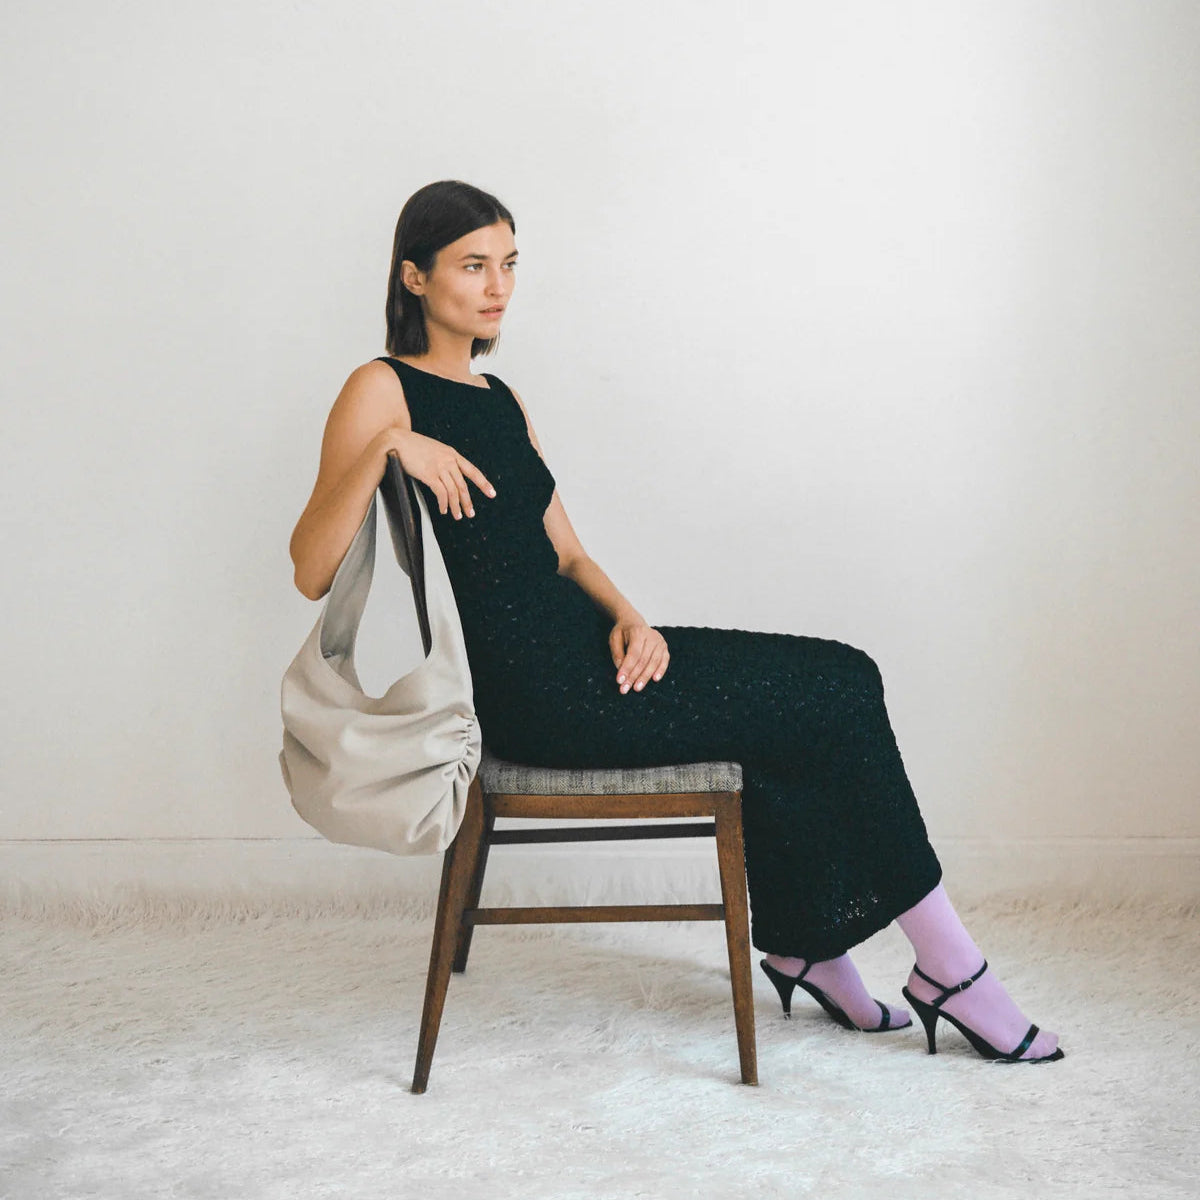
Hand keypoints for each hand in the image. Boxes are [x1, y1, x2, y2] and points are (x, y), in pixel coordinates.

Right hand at [377, 427, 495, 519]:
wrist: (396, 440)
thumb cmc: (411, 446)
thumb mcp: (433, 450)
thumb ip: (442, 461)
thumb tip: (447, 477)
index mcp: (451, 454)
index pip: (472, 471)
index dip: (483, 483)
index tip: (492, 493)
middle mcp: (448, 460)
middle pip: (463, 485)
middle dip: (468, 502)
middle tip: (470, 513)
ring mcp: (439, 467)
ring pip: (454, 491)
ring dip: (456, 506)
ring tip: (456, 516)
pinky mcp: (429, 474)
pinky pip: (441, 493)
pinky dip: (444, 504)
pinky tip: (443, 509)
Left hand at [609, 619, 669, 693]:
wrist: (634, 623)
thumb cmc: (623, 632)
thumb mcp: (614, 639)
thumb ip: (617, 654)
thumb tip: (620, 669)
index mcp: (638, 632)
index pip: (633, 653)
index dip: (627, 668)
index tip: (620, 680)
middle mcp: (652, 636)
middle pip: (643, 660)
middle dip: (634, 676)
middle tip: (625, 689)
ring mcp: (660, 642)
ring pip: (654, 662)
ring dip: (645, 677)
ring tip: (637, 688)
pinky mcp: (664, 648)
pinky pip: (664, 661)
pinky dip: (660, 671)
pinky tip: (654, 679)